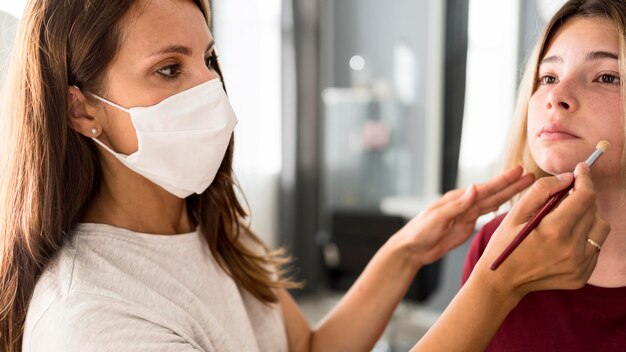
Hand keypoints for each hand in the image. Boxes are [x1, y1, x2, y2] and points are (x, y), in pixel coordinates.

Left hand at [395, 165, 534, 266]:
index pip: (485, 188)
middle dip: (511, 184)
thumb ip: (457, 205)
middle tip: (530, 174)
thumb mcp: (438, 218)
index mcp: (457, 198)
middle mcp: (464, 203)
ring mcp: (466, 214)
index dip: (503, 181)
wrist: (412, 249)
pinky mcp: (466, 226)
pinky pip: (485, 214)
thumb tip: (475, 188)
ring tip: (524, 185)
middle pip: (493, 192)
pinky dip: (498, 207)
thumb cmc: (420, 231)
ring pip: (492, 201)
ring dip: (508, 194)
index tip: (519, 171)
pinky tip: (507, 202)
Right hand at [476, 163, 609, 297]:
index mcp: (554, 231)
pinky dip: (584, 237)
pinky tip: (564, 239)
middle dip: (581, 198)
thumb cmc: (505, 244)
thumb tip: (567, 177)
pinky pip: (595, 246)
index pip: (585, 197)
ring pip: (600, 228)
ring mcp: (580, 265)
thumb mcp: (515, 213)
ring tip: (566, 220)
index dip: (585, 179)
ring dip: (587, 217)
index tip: (581, 170)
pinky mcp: (583, 274)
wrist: (502, 281)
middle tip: (564, 197)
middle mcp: (572, 249)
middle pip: (594, 210)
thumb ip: (542, 191)